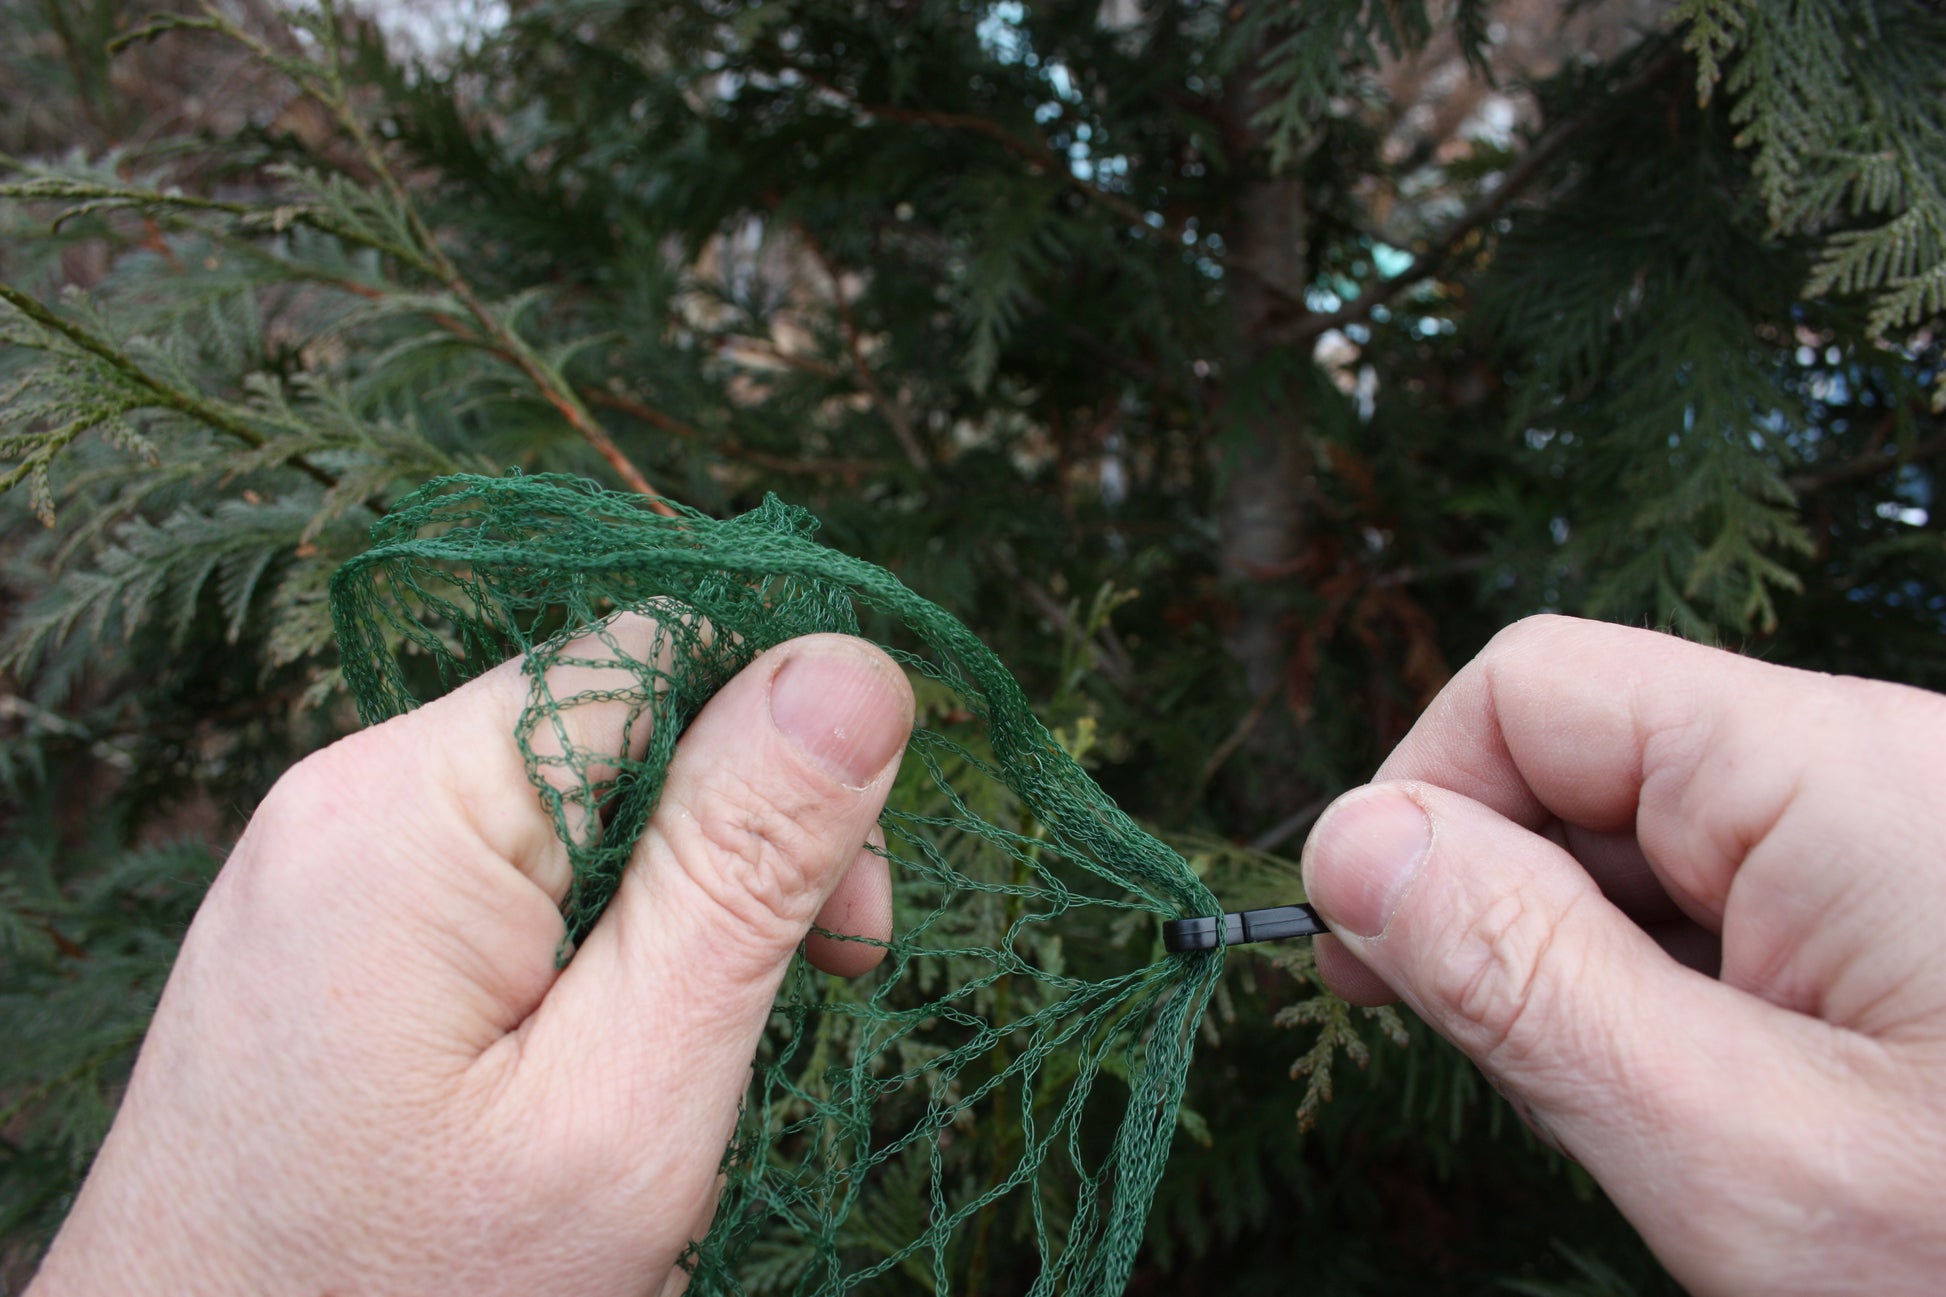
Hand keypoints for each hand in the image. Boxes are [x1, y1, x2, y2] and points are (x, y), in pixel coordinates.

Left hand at [30, 620, 912, 1296]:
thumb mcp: (624, 1101)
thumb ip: (740, 871)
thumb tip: (855, 661)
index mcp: (410, 806)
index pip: (665, 649)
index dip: (792, 759)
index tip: (849, 927)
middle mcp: (344, 795)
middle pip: (624, 729)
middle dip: (738, 855)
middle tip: (808, 1000)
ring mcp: (322, 862)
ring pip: (578, 810)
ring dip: (671, 919)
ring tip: (685, 1072)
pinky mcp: (327, 927)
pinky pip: (508, 876)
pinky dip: (593, 952)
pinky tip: (603, 1062)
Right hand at [1299, 615, 1945, 1295]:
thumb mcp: (1735, 1152)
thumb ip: (1523, 980)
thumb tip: (1345, 841)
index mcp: (1837, 775)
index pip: (1532, 693)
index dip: (1418, 809)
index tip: (1365, 966)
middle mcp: (1885, 765)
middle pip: (1595, 757)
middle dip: (1507, 900)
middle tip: (1506, 1074)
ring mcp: (1917, 832)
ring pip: (1663, 840)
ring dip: (1599, 963)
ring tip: (1652, 1118)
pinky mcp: (1931, 898)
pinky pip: (1751, 897)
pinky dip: (1687, 990)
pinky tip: (1723, 1102)